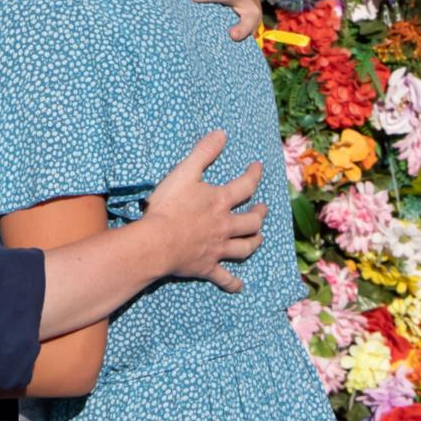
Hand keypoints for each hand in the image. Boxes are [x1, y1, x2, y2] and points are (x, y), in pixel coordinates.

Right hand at [138, 130, 265, 292]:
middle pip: (251, 221)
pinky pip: (224, 278)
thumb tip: (222, 134)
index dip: (254, 175)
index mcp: (220, 201)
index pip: (245, 186)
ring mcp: (218, 248)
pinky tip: (239, 286)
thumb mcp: (184, 172)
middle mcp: (225, 225)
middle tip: (263, 208)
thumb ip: (203, 152)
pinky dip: (232, 282)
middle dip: (259, 213)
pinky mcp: (207, 267)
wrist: (157, 241)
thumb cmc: (168, 206)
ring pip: (244, 247)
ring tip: (258, 239)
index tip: (258, 167)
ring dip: (253, 242)